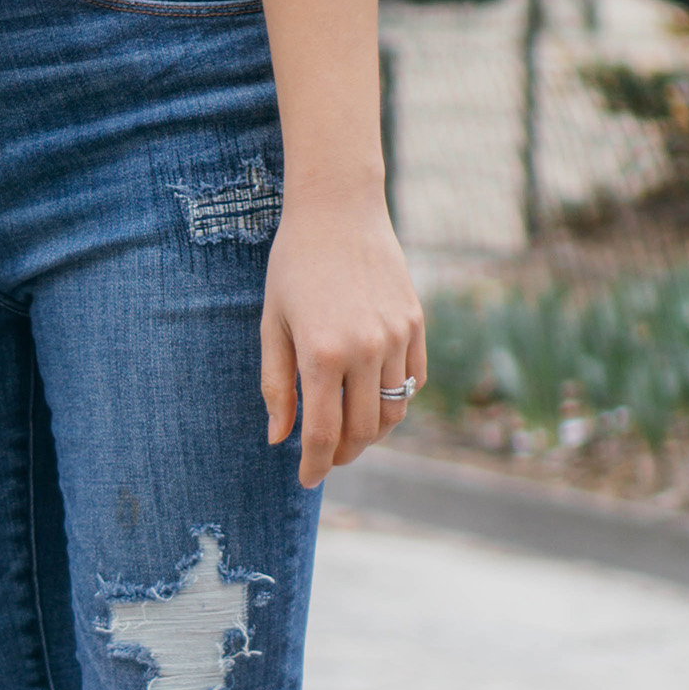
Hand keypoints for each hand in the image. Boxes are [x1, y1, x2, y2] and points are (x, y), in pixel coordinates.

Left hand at [260, 189, 425, 487]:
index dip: (315, 465)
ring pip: (394, 410)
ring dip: (373, 432)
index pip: (323, 434)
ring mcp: (396, 337)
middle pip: (364, 431)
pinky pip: (414, 380)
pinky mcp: (416, 324)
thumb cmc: (294, 267)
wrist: (338, 211)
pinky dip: (395, 398)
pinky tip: (372, 395)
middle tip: (326, 458)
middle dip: (344, 454)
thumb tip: (279, 438)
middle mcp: (365, 349)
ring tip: (350, 430)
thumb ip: (276, 385)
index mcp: (321, 353)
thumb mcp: (273, 325)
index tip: (307, 479)